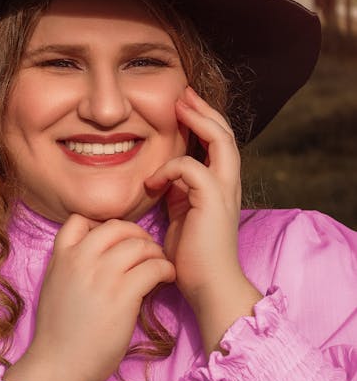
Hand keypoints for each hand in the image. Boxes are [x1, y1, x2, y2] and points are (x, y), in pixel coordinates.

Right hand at [28, 215, 175, 380]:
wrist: (59, 365)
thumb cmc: (58, 332)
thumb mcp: (54, 285)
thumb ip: (71, 264)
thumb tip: (99, 254)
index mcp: (62, 256)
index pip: (80, 219)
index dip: (101, 225)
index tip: (114, 240)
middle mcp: (81, 259)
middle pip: (117, 227)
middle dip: (136, 234)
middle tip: (146, 248)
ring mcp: (103, 275)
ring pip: (139, 245)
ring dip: (155, 251)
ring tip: (160, 263)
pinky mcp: (123, 294)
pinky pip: (153, 268)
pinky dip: (165, 269)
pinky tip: (167, 277)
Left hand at [144, 85, 243, 305]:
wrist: (208, 287)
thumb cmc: (191, 257)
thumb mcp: (181, 214)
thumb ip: (176, 191)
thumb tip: (160, 174)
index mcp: (220, 186)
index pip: (218, 143)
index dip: (203, 120)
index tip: (182, 104)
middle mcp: (228, 184)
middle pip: (225, 133)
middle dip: (204, 110)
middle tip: (184, 93)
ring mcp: (224, 191)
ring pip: (221, 141)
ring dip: (199, 120)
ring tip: (179, 106)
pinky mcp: (213, 201)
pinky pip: (191, 168)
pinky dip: (169, 169)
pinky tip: (151, 182)